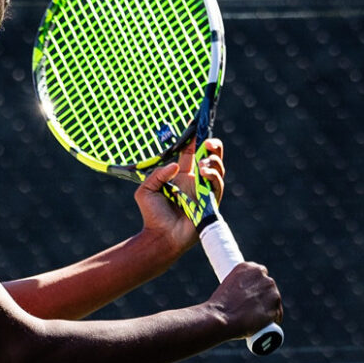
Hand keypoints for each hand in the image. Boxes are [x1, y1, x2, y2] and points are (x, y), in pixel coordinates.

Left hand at [134, 137, 225, 255]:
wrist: (160, 237)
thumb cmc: (152, 215)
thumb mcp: (145, 190)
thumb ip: (157, 175)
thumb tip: (175, 166)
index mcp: (182, 176)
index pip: (191, 153)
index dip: (195, 140)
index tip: (196, 125)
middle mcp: (196, 182)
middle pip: (211, 158)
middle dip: (214, 146)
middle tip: (208, 141)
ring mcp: (205, 191)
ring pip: (218, 170)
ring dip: (213, 162)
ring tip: (202, 164)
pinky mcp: (211, 202)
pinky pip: (217, 186)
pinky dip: (213, 176)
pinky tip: (203, 173)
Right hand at [208, 260, 282, 339]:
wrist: (220, 318)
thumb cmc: (219, 306)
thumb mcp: (226, 287)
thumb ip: (238, 286)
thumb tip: (243, 295)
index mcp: (249, 267)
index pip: (260, 273)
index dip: (256, 285)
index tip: (252, 293)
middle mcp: (263, 276)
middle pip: (269, 286)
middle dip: (264, 295)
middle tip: (253, 307)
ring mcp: (271, 291)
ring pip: (274, 300)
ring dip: (269, 307)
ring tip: (257, 317)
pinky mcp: (275, 307)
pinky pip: (278, 313)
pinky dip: (273, 318)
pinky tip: (266, 323)